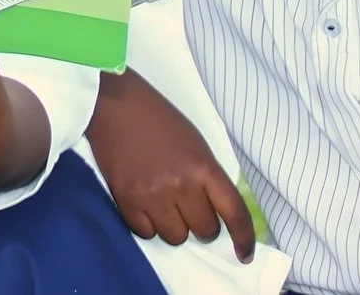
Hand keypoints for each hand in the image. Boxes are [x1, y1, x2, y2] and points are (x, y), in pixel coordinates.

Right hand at [87, 68, 252, 261]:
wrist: (115, 104)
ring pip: (176, 237)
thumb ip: (208, 178)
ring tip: (163, 202)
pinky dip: (149, 224)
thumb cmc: (158, 119)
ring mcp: (152, 195)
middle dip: (200, 222)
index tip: (245, 254)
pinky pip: (146, 233)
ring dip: (174, 225)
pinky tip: (145, 204)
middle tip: (188, 205)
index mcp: (203, 166)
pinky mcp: (126, 200)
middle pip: (204, 230)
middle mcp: (181, 185)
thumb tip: (216, 213)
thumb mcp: (195, 143)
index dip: (243, 238)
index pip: (234, 212)